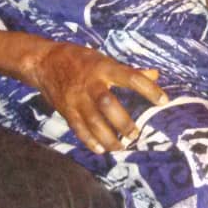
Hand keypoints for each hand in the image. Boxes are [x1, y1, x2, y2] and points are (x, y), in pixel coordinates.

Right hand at [29, 43, 167, 153]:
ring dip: (108, 137)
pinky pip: (78, 128)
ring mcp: (76, 98)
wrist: (44, 62)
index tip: (164, 101)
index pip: (131, 78)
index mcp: (103, 67)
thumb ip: (129, 70)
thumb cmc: (79, 59)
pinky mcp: (65, 110)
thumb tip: (155, 75)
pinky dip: (90, 141)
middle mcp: (90, 83)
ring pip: (93, 121)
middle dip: (122, 122)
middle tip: (135, 134)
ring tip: (121, 147)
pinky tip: (101, 149)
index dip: (149, 89)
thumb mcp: (104, 58)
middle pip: (107, 104)